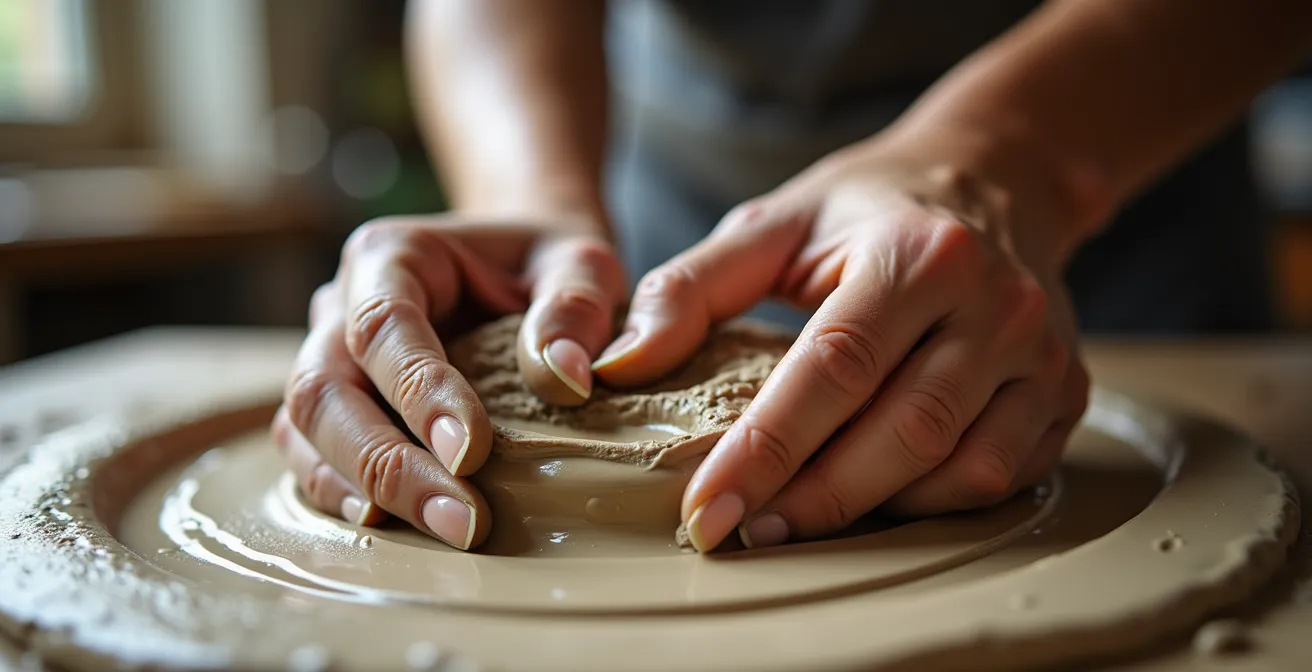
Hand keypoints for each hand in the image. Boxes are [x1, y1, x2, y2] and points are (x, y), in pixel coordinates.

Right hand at [272, 214, 626, 549]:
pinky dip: (345, 494)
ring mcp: (329, 357)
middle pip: (325, 387)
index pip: (384, 325)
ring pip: (306, 429)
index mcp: (392, 254)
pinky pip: (312, 454)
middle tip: (464, 518)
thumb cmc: (549, 267)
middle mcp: (342, 304)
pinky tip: (396, 528)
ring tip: (441, 530)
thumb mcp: (581, 264)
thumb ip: (577, 306)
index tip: (472, 452)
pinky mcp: (335, 408)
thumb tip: (567, 378)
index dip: (419, 392)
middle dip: (387, 461)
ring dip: (365, 487)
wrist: (526, 272)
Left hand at [593, 132, 1089, 551]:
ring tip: (796, 521)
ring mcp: (1042, 352)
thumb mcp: (775, 224)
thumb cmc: (869, 209)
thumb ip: (691, 288)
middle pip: (902, 432)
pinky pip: (1004, 475)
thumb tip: (618, 365)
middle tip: (743, 531)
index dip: (765, 449)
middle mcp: (995, 304)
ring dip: (874, 511)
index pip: (833, 369)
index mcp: (917, 253)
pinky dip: (935, 504)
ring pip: (961, 468)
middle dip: (814, 499)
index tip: (705, 510)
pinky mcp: (1065, 391)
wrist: (997, 178)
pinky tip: (876, 501)